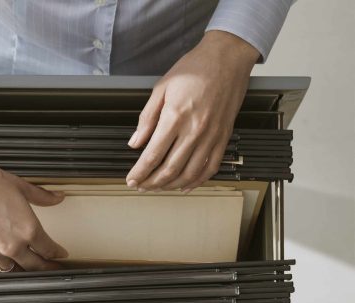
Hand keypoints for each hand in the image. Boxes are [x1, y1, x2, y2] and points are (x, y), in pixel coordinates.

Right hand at [0, 150, 67, 271]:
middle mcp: (12, 245)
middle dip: (45, 267)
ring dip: (20, 267)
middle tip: (49, 267)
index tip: (60, 255)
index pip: (49, 250)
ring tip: (25, 265)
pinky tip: (1, 263)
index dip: (58, 254)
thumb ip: (43, 196)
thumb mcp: (21, 187)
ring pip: (12, 269)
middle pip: (34, 266)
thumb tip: (58, 197)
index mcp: (28, 230)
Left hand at [126, 31, 259, 191]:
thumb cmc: (195, 68)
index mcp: (175, 116)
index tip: (131, 179)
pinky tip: (185, 185)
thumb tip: (135, 142)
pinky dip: (197, 181)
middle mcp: (194, 130)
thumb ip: (147, 118)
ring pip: (190, 173)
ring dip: (171, 185)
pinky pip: (211, 167)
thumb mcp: (161, 88)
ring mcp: (211, 136)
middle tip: (141, 186)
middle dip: (152, 182)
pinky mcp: (224, 137)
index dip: (140, 172)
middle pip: (170, 169)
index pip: (153, 154)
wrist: (227, 57)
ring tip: (158, 187)